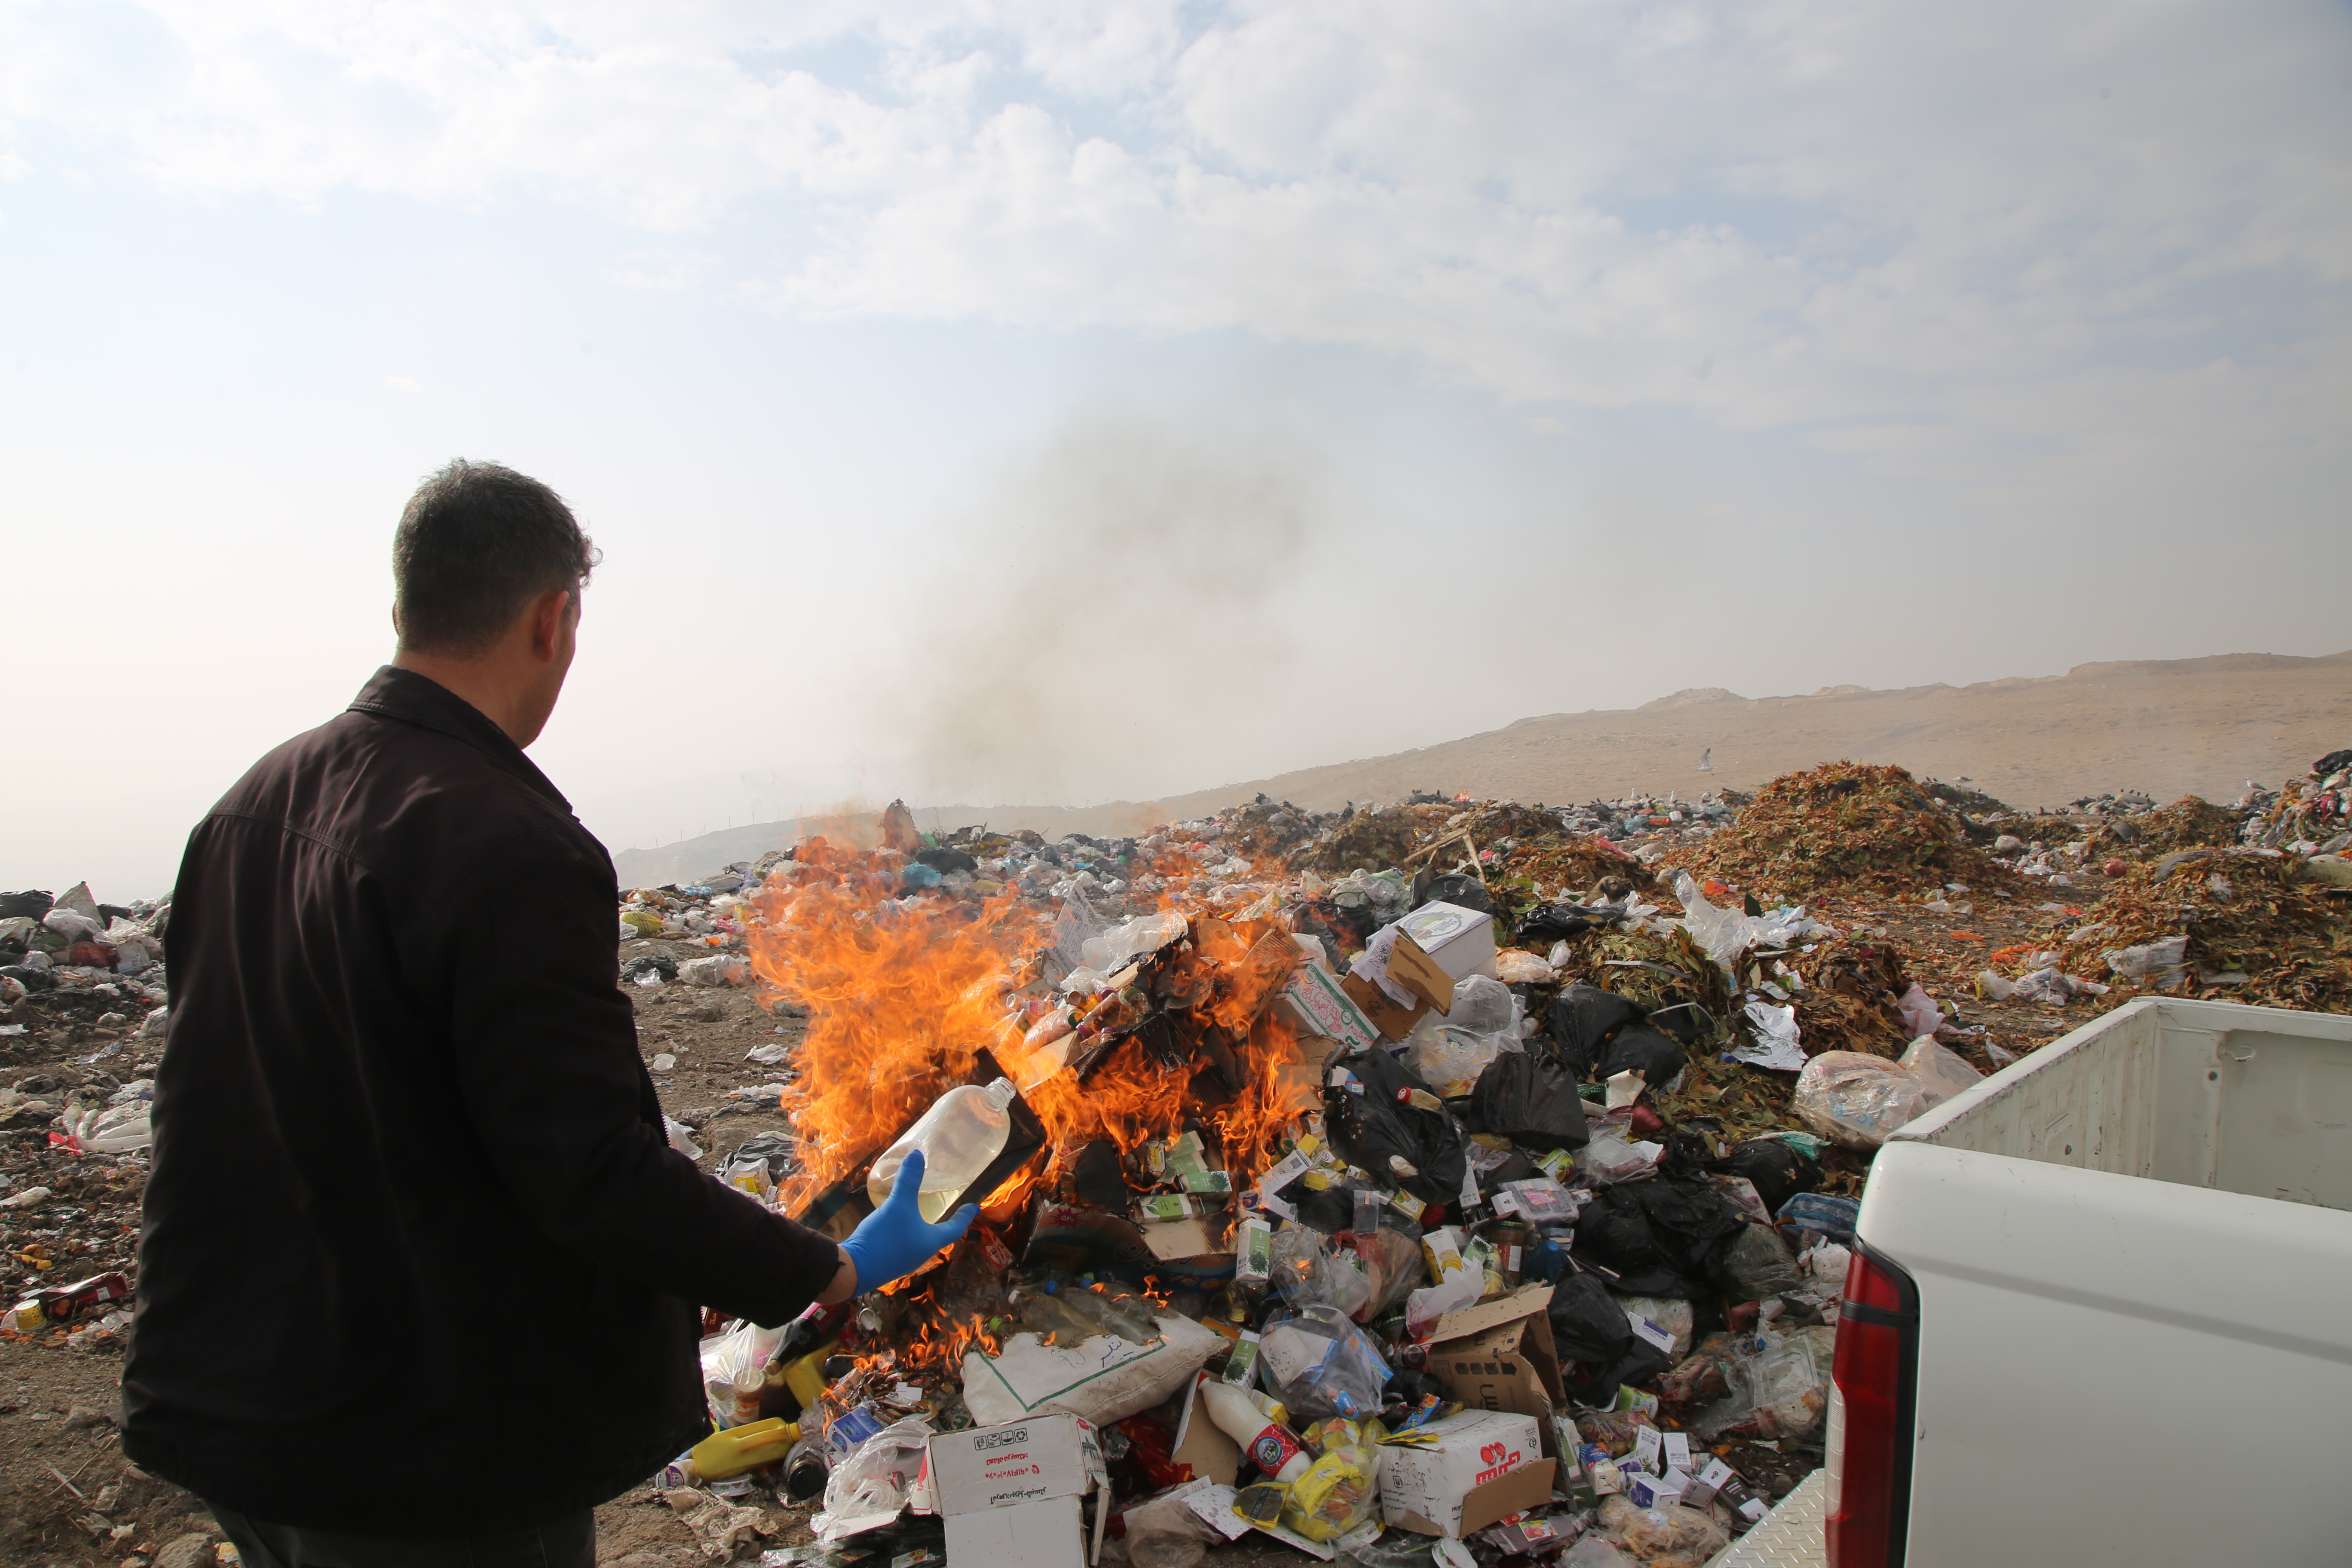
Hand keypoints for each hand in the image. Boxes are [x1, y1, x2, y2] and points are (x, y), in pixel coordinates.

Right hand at [838, 1149, 977, 1295]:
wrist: (852, 1270)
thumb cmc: (884, 1238)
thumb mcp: (898, 1205)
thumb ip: (909, 1180)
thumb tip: (918, 1154)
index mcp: (930, 1242)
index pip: (955, 1229)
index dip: (965, 1216)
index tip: (975, 1207)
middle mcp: (920, 1254)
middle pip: (938, 1236)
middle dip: (944, 1222)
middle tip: (948, 1207)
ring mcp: (902, 1260)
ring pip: (918, 1240)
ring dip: (922, 1226)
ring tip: (920, 1212)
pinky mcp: (886, 1261)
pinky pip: (901, 1243)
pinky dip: (903, 1231)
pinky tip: (893, 1222)